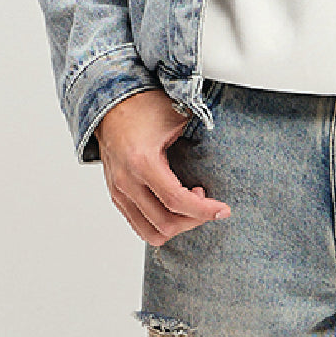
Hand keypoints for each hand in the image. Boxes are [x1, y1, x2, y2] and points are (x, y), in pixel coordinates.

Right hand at [94, 89, 231, 245]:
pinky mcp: (116, 195)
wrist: (111, 103)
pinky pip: (139, 225)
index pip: (176, 200)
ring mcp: (119, 191)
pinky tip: (174, 203)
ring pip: (151, 232)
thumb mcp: (177, 117)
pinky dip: (161, 223)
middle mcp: (127, 182)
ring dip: (177, 226)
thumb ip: (199, 138)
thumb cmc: (144, 106)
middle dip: (194, 219)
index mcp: (142, 162)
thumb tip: (224, 156)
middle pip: (166, 223)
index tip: (223, 210)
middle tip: (208, 203)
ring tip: (190, 203)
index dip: (204, 210)